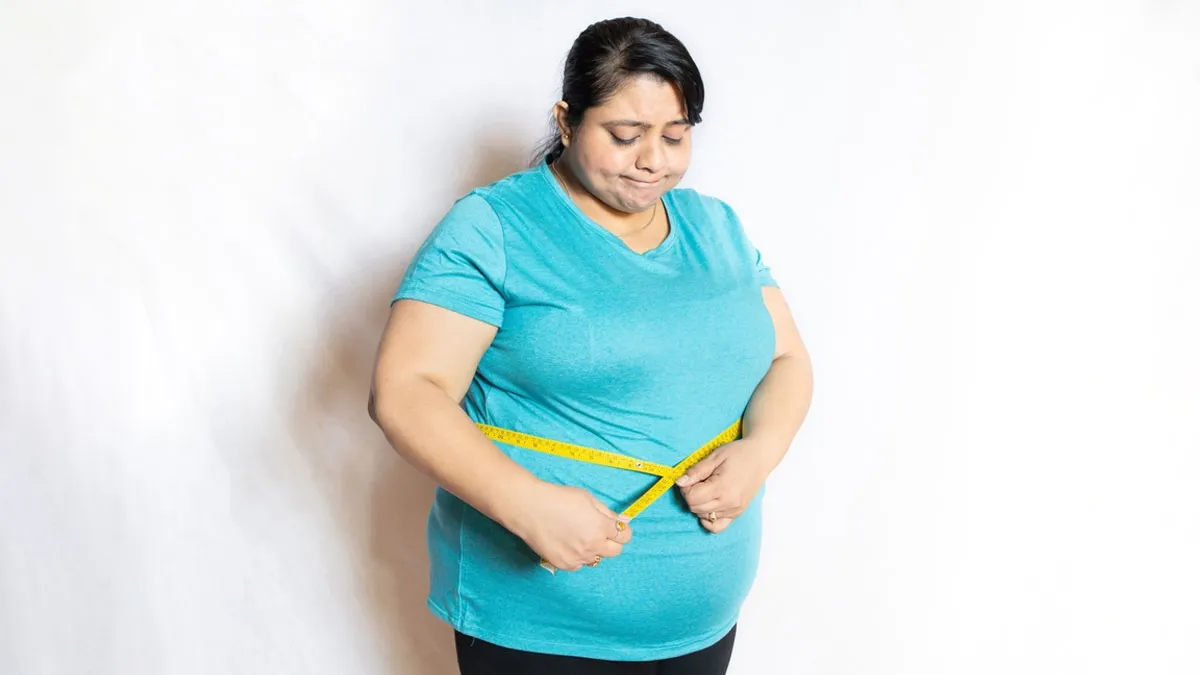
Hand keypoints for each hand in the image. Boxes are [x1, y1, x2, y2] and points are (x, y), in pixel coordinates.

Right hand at [507, 481, 631, 570]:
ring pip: (596, 558)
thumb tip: (624, 521)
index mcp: (601, 527)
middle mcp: (593, 545)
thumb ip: (608, 513)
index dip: (620, 530)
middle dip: (610, 542)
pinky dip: (577, 556)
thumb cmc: (558, 498)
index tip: (613, 526)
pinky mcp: (565, 564)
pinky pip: (579, 564)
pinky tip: (566, 542)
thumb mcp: (588, 498)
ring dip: (592, 549)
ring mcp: (579, 557)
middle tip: (597, 531)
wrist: (530, 508)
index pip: (625, 536)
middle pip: (615, 551)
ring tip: (576, 535)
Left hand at [676, 439, 770, 533]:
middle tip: (698, 482)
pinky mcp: (737, 513)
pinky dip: (708, 519)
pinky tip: (708, 508)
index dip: (686, 488)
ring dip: (699, 505)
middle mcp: (728, 503)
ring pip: (703, 516)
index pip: (692, 498)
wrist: (760, 457)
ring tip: (707, 489)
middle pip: (695, 508)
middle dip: (691, 495)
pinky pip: (717, 526)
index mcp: (722, 487)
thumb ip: (696, 471)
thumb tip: (679, 483)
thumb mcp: (715, 457)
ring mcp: (734, 510)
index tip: (692, 478)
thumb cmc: (738, 453)